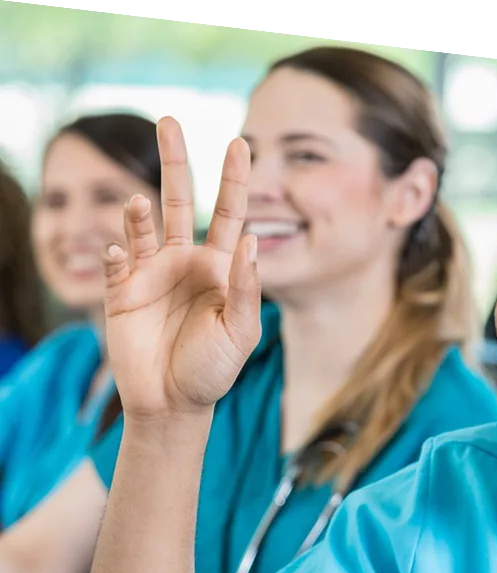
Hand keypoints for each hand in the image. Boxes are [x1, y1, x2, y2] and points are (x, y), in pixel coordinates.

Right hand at [101, 117, 261, 421]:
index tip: (241, 142)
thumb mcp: (240, 332)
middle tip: (169, 120)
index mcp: (221, 269)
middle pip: (181, 199)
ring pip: (144, 222)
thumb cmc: (212, 371)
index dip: (235, 179)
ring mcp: (152, 273)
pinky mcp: (123, 289)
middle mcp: (186, 262)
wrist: (172, 404)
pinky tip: (122, 253)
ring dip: (141, 210)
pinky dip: (118, 249)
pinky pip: (118, 258)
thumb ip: (247, 288)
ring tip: (143, 203)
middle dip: (176, 160)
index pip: (231, 214)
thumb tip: (254, 239)